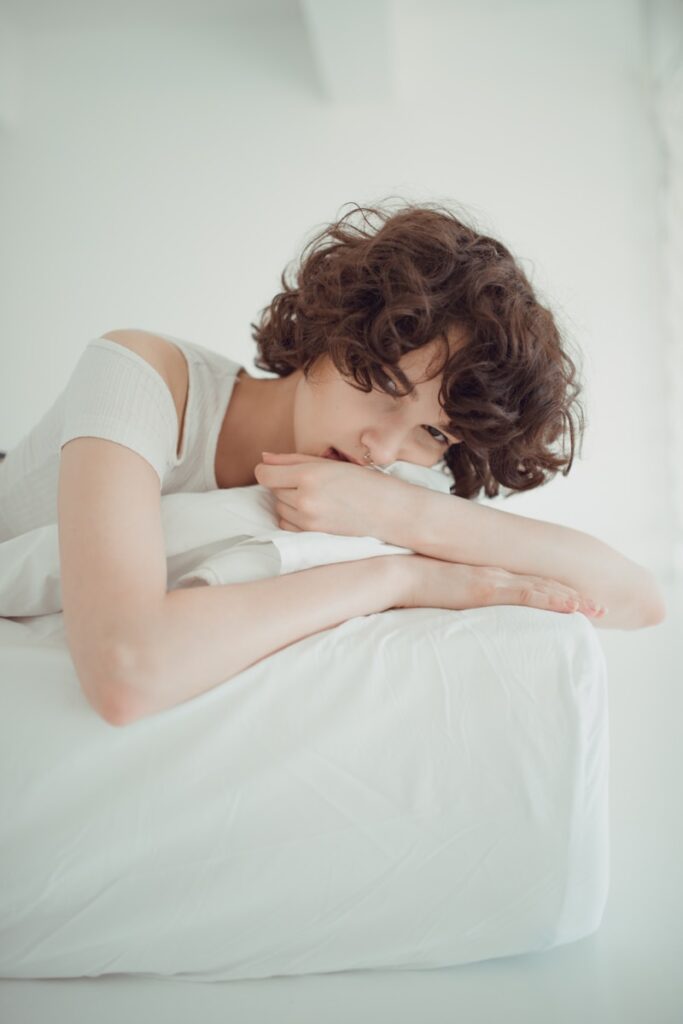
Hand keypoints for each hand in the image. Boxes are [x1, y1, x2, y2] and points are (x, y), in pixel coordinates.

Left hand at [253, 451, 412, 538]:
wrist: (392, 512)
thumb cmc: (365, 483)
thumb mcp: (331, 464)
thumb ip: (293, 460)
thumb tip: (264, 459)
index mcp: (309, 475)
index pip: (265, 474)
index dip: (267, 470)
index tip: (275, 469)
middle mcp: (305, 499)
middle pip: (273, 490)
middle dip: (284, 484)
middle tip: (310, 482)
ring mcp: (308, 521)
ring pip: (279, 508)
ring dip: (289, 501)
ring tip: (316, 497)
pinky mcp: (313, 537)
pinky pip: (287, 525)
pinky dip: (294, 518)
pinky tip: (315, 511)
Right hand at [394, 555, 607, 617]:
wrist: (398, 578)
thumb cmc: (418, 592)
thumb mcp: (448, 600)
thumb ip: (465, 608)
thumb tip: (472, 623)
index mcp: (489, 578)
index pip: (531, 586)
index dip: (558, 594)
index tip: (580, 604)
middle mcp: (497, 576)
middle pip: (544, 586)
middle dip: (574, 597)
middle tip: (602, 607)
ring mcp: (493, 581)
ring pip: (543, 589)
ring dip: (572, 600)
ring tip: (598, 609)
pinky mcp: (486, 589)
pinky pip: (526, 596)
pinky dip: (552, 600)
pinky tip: (571, 606)